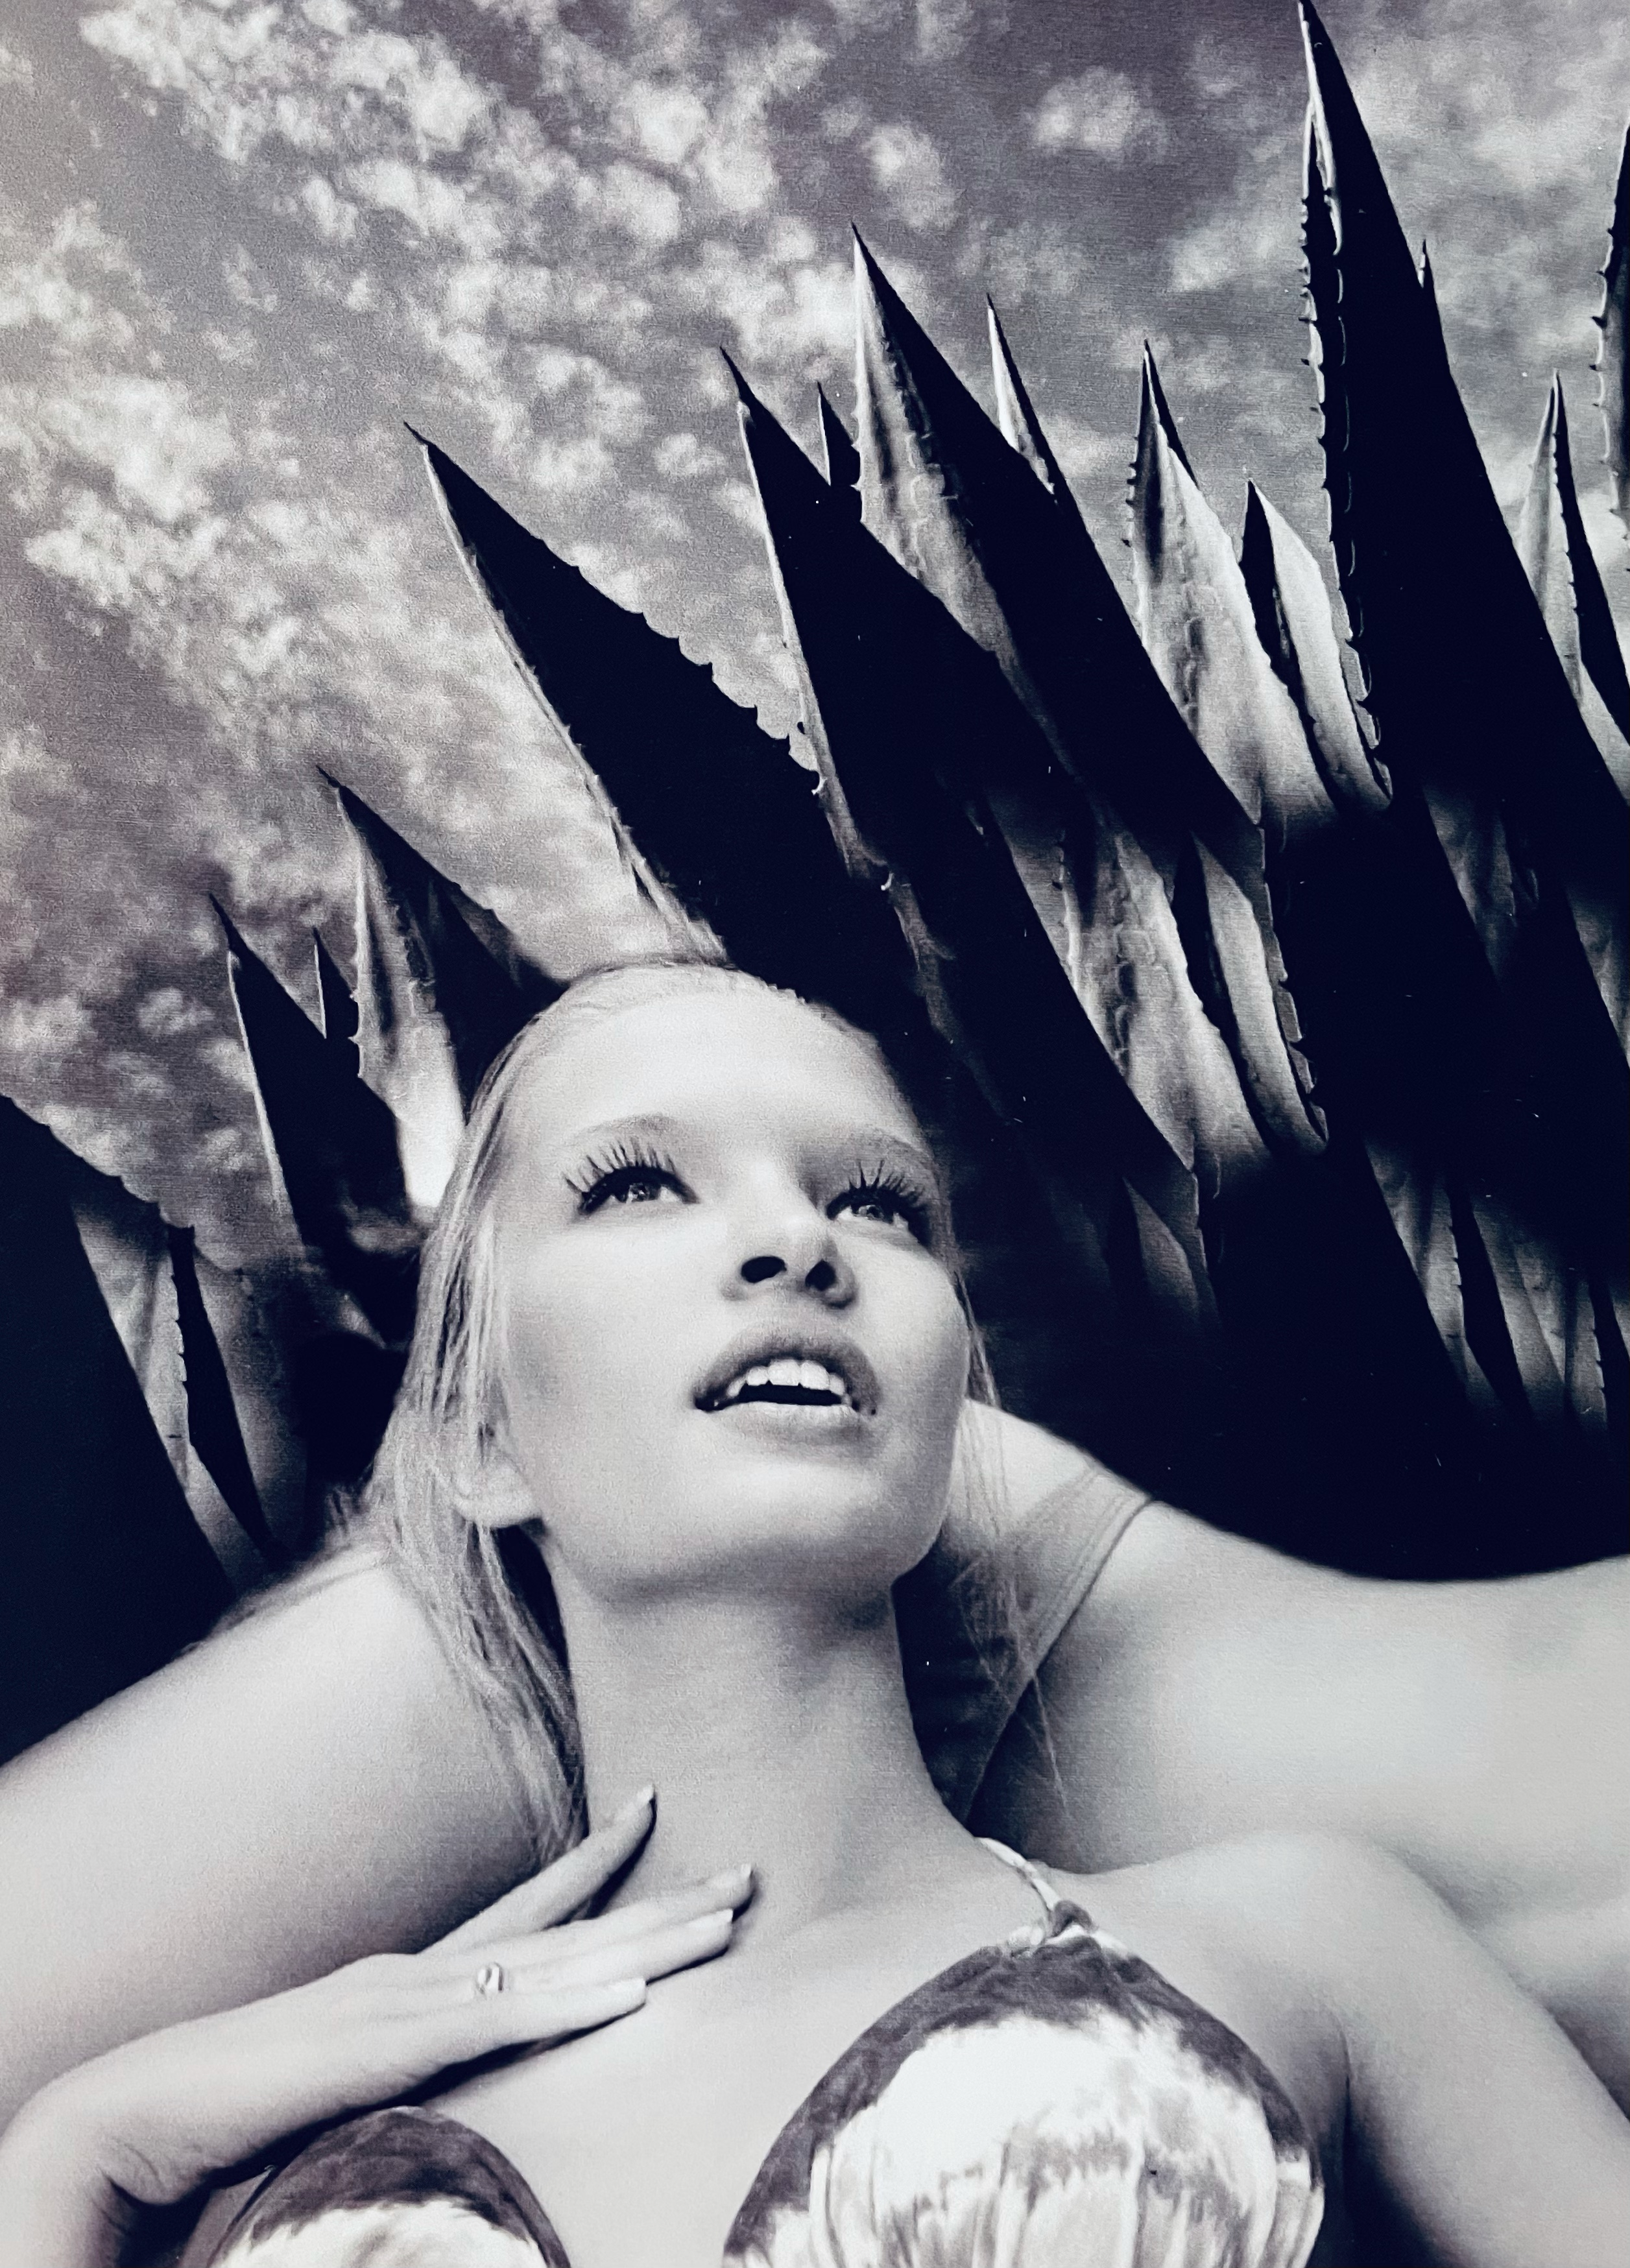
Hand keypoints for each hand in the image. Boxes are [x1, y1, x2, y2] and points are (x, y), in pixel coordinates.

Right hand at [0, 1789, 748, 2262]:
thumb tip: (455, 2058)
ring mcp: (411, 2002)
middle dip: (666, 1902)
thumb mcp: (346, 2075)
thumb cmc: (241, 2105)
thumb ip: (405, 2061)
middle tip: (751, 1873)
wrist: (144, 2110)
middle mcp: (425, 1971)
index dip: (597, 1863)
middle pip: (570, 1932)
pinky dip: (571, 2006)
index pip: (526, 1906)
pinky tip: (633, 1995)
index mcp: (416, 1976)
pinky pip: (500, 2024)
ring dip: (649, 1943)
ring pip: (557, 1963)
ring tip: (728, 1920)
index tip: (656, 1808)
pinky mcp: (392, 2049)